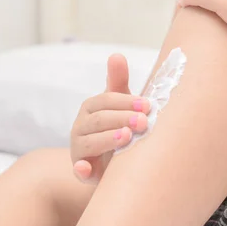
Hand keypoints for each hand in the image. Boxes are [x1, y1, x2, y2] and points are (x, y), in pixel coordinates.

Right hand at [70, 54, 150, 183]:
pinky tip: (87, 169)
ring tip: (127, 137)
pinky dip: (81, 169)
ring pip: (88, 142)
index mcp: (91, 107)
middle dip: (121, 119)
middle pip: (99, 120)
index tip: (148, 106)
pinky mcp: (82, 170)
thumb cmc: (118, 126)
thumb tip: (116, 55)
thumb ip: (118, 81)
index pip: (106, 100)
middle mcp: (81, 126)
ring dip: (107, 139)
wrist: (112, 161)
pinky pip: (78, 170)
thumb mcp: (120, 104)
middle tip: (144, 122)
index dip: (126, 102)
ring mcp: (79, 148)